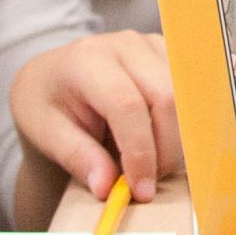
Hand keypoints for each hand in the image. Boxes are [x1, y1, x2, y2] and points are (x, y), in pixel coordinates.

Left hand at [11, 31, 182, 211]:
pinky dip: (182, 125)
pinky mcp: (168, 54)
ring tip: (152, 164)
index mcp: (87, 60)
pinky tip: (161, 143)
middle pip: (166, 98)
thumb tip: (107, 186)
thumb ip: (77, 157)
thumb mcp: (45, 133)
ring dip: (177, 139)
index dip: (140, 152)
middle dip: (165, 150)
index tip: (141, 190)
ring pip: (186, 96)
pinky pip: (190, 92)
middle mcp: (125, 44)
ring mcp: (151, 45)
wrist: (53, 77)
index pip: (126, 105)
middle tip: (148, 184)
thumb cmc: (47, 104)